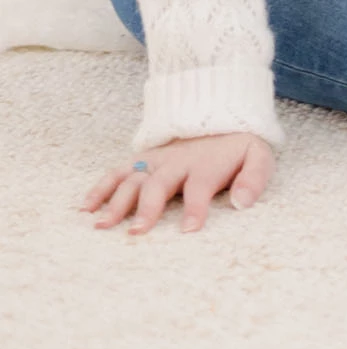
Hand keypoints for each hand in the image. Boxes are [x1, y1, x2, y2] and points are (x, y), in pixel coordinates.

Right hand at [82, 132, 275, 234]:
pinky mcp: (143, 159)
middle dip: (147, 207)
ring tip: (102, 225)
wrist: (222, 116)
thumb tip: (243, 203)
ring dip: (117, 200)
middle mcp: (177, 162)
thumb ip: (254, 179)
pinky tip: (86, 208)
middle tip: (136, 232)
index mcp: (206, 164)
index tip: (189, 230)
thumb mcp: (258, 157)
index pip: (200, 186)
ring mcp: (157, 160)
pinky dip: (100, 186)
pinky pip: (118, 171)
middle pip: (159, 183)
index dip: (196, 207)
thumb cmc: (239, 148)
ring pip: (133, 178)